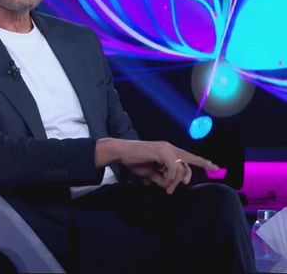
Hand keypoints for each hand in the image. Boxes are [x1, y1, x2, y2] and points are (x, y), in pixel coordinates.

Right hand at [99, 139, 217, 194]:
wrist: (121, 152)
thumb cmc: (134, 161)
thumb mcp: (151, 172)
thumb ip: (162, 178)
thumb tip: (169, 186)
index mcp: (169, 150)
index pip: (189, 157)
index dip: (203, 162)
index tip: (215, 168)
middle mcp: (170, 147)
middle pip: (188, 163)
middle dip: (184, 178)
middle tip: (170, 189)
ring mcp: (167, 148)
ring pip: (180, 169)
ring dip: (173, 181)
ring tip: (164, 187)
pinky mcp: (162, 152)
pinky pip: (173, 168)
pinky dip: (169, 178)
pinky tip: (162, 181)